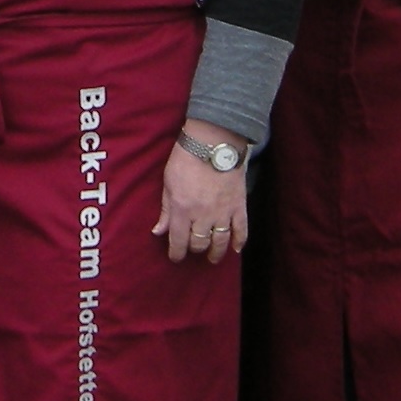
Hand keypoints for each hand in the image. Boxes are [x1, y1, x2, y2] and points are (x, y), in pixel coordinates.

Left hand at [155, 129, 251, 263]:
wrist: (213, 142)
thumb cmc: (186, 159)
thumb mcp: (168, 183)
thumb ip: (165, 210)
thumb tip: (158, 231)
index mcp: (182, 210)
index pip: (178, 241)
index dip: (176, 254)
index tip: (175, 257)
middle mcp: (202, 215)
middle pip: (199, 243)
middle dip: (195, 249)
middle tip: (193, 249)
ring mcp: (223, 212)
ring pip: (220, 241)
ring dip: (216, 253)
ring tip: (213, 258)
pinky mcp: (239, 206)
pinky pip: (241, 229)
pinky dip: (240, 242)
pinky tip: (236, 249)